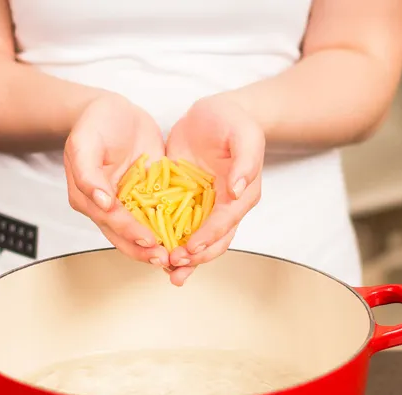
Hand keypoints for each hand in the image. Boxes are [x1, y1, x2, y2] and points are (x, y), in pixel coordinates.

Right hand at [64, 93, 169, 266]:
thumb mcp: (84, 142)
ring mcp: (129, 205)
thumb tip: (100, 202)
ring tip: (177, 258)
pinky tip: (187, 240)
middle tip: (165, 259)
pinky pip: (159, 217)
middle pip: (125, 237)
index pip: (110, 221)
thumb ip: (87, 173)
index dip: (129, 232)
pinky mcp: (149, 198)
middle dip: (145, 251)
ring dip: (159, 248)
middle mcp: (108, 208)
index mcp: (89, 198)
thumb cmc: (95, 122)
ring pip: (143, 233)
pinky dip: (172, 230)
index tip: (148, 240)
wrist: (116, 111)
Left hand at [165, 94, 264, 284]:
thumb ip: (246, 160)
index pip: (226, 222)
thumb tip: (237, 188)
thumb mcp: (244, 133)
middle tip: (175, 266)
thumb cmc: (232, 121)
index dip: (209, 237)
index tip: (192, 248)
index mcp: (241, 195)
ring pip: (196, 241)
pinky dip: (168, 241)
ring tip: (168, 272)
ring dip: (183, 259)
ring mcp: (204, 208)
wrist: (212, 114)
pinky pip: (176, 227)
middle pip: (213, 241)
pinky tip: (155, 252)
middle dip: (195, 257)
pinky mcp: (184, 203)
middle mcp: (224, 208)